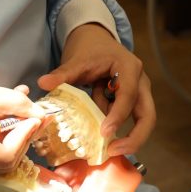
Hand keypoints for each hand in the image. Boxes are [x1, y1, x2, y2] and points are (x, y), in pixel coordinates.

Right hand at [0, 58, 44, 174]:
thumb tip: (42, 116)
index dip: (25, 136)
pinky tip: (10, 109)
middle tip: (36, 113)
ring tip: (23, 107)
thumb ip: (15, 105)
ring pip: (3, 154)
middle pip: (6, 160)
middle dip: (24, 135)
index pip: (6, 156)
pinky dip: (5, 130)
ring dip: (16, 131)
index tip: (37, 116)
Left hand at [37, 23, 155, 156]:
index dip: (118, 115)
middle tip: (113, 152)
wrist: (95, 39)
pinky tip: (98, 139)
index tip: (104, 132)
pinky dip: (115, 128)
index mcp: (129, 68)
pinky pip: (127, 119)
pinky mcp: (131, 101)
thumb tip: (42, 83)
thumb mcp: (76, 60)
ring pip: (141, 120)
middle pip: (148, 115)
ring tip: (103, 149)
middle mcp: (140, 81)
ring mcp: (138, 92)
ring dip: (125, 135)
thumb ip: (62, 74)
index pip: (128, 95)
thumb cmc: (89, 49)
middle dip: (135, 137)